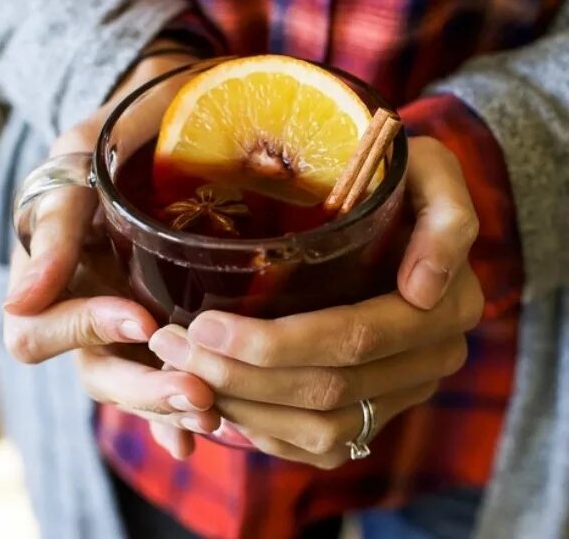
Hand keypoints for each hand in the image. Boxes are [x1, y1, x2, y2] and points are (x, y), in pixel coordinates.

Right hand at [4, 44, 218, 458]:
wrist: (161, 126)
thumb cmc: (114, 136)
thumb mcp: (78, 161)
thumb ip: (54, 222)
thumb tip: (20, 299)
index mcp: (51, 275)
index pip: (39, 332)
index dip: (86, 331)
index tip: (141, 317)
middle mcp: (84, 305)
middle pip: (96, 371)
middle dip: (142, 388)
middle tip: (196, 396)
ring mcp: (124, 319)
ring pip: (133, 381)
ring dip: (168, 405)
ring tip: (213, 414)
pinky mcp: (162, 321)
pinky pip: (163, 374)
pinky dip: (178, 411)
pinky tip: (211, 432)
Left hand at [149, 137, 483, 467]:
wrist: (400, 218)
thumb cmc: (395, 183)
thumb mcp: (430, 172)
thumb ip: (447, 218)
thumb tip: (422, 290)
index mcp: (446, 306)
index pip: (353, 339)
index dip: (274, 343)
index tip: (205, 324)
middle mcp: (430, 361)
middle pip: (328, 390)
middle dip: (240, 377)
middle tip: (172, 345)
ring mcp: (403, 393)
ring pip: (320, 429)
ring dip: (244, 409)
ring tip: (180, 370)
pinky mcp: (379, 411)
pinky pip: (323, 446)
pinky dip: (267, 433)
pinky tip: (222, 402)